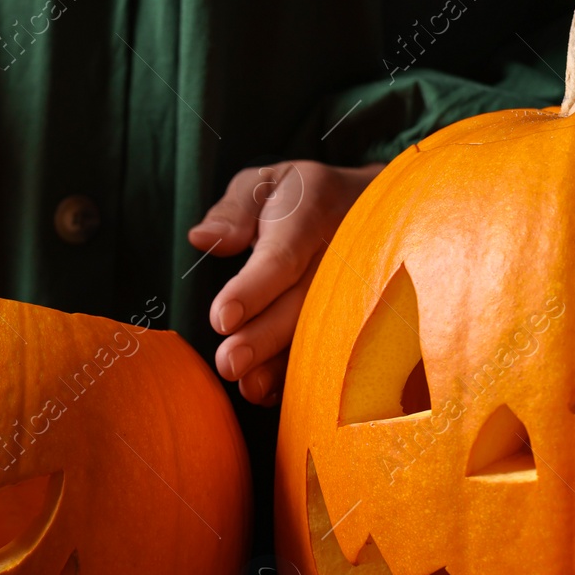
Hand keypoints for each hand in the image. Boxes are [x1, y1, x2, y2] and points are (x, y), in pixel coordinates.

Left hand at [189, 160, 384, 405]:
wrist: (371, 207)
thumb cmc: (299, 199)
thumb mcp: (265, 182)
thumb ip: (234, 209)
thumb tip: (203, 238)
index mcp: (313, 212)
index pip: (282, 257)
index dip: (253, 289)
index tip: (222, 318)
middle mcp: (343, 252)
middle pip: (304, 302)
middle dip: (265, 338)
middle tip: (228, 364)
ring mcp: (359, 286)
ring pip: (324, 332)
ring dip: (285, 365)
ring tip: (249, 388)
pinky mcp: (360, 313)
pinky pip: (337, 347)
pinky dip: (303, 374)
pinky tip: (270, 392)